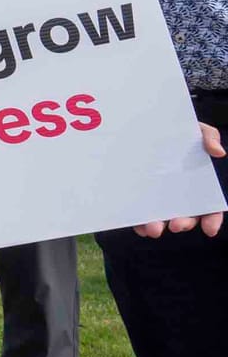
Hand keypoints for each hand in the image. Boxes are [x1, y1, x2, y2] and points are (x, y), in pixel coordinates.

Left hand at [134, 121, 226, 237]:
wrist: (147, 127)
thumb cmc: (178, 132)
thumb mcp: (196, 130)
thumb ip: (209, 137)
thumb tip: (219, 152)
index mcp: (198, 186)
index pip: (210, 208)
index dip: (212, 220)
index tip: (209, 230)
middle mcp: (180, 196)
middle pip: (186, 217)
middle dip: (183, 223)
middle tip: (176, 225)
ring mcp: (158, 198)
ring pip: (161, 219)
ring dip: (157, 226)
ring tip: (152, 229)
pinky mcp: (138, 196)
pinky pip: (139, 213)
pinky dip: (139, 223)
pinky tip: (138, 226)